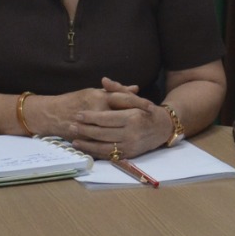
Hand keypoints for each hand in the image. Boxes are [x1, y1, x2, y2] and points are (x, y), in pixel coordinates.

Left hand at [53, 79, 170, 158]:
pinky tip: (85, 149)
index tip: (78, 115)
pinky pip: (109, 155)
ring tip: (73, 140)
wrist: (163, 128)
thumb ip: (118, 90)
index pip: (106, 119)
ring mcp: (129, 146)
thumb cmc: (147, 111)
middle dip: (84, 130)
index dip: (90, 117)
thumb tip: (104, 80)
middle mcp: (131, 134)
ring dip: (87, 145)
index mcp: (132, 118)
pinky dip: (96, 153)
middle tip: (71, 126)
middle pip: (102, 133)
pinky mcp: (129, 155)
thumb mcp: (136, 98)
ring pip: (103, 147)